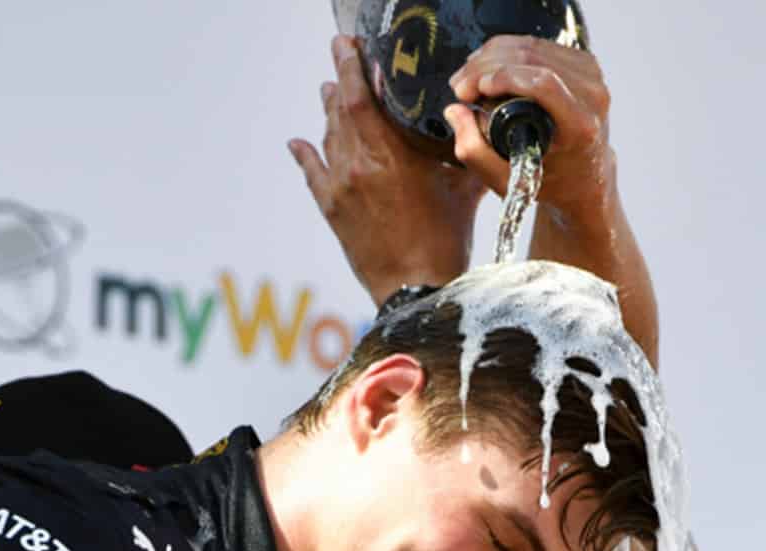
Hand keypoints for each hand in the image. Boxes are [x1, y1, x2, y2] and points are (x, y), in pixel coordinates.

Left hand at [290, 35, 487, 304]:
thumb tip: (469, 122)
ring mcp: (341, 188)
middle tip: (340, 58)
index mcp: (390, 155)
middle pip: (339, 111)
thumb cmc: (446, 239)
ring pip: (328, 137)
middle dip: (339, 81)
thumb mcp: (461, 186)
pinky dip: (304, 154)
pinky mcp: (332, 211)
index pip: (360, 98)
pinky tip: (297, 142)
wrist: (418, 288)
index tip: (349, 47)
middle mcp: (359, 166)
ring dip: (328, 111)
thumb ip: (462, 149)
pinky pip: (312, 173)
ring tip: (329, 91)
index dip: (351, 68)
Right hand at [446, 36, 615, 218]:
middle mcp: (592, 97)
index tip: (472, 90)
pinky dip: (506, 51)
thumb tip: (455, 110)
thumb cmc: (549, 182)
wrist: (586, 177)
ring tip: (466, 78)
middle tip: (459, 88)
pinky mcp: (584, 63)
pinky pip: (538, 44)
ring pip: (531, 46)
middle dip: (485, 68)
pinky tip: (486, 67)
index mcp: (581, 126)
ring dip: (490, 57)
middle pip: (532, 60)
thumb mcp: (508, 181)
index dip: (502, 77)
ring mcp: (592, 76)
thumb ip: (475, 151)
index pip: (543, 84)